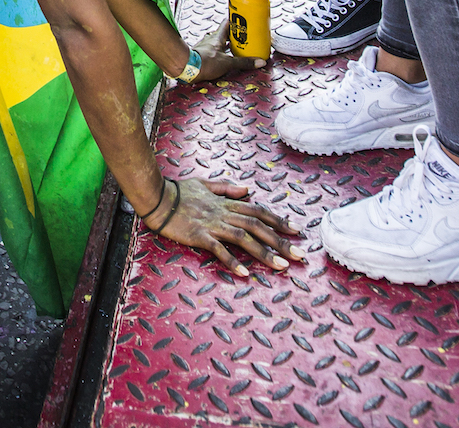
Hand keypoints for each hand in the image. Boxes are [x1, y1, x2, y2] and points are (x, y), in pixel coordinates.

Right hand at [146, 177, 303, 275]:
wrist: (157, 197)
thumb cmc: (178, 191)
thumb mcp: (205, 184)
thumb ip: (227, 188)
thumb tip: (248, 189)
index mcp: (226, 203)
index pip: (258, 211)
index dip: (279, 221)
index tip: (296, 231)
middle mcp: (223, 213)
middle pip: (258, 226)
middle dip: (281, 241)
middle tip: (301, 254)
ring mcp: (212, 224)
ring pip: (244, 238)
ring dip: (265, 253)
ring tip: (283, 266)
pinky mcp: (198, 235)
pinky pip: (218, 249)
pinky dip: (232, 260)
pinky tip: (244, 273)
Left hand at [188, 22, 264, 79]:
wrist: (187, 69)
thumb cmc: (205, 62)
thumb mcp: (228, 63)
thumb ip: (243, 63)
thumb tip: (258, 62)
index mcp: (218, 38)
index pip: (226, 25)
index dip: (233, 21)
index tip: (239, 18)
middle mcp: (210, 41)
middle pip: (223, 35)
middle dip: (232, 36)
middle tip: (241, 37)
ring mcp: (204, 48)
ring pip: (217, 44)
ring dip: (224, 46)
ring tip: (233, 50)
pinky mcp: (200, 56)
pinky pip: (212, 53)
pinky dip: (218, 55)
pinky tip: (221, 61)